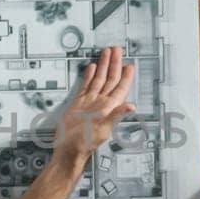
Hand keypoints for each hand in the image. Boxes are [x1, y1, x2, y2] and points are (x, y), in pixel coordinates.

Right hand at [51, 46, 135, 169]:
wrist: (68, 149)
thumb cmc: (85, 143)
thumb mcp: (103, 130)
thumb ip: (116, 116)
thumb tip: (132, 107)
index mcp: (109, 107)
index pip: (120, 87)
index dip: (126, 76)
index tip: (130, 64)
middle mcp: (101, 103)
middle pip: (110, 78)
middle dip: (114, 63)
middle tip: (117, 49)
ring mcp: (90, 102)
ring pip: (99, 79)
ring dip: (103, 66)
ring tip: (106, 53)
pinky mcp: (78, 103)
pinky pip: (85, 85)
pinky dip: (88, 76)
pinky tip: (91, 68)